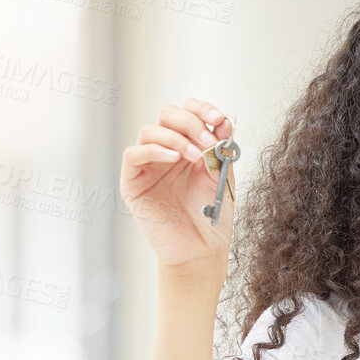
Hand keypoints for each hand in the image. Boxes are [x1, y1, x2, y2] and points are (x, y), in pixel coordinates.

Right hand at [119, 97, 235, 271]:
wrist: (201, 251)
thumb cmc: (212, 216)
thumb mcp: (222, 174)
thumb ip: (221, 146)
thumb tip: (227, 117)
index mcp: (189, 146)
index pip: (189, 111)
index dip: (203, 109)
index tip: (220, 120)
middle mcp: (167, 151)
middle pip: (167, 114)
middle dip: (190, 122)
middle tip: (208, 143)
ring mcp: (148, 166)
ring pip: (149, 130)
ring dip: (176, 137)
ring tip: (195, 157)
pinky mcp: (132, 183)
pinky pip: (133, 155)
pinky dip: (154, 150)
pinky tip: (174, 158)